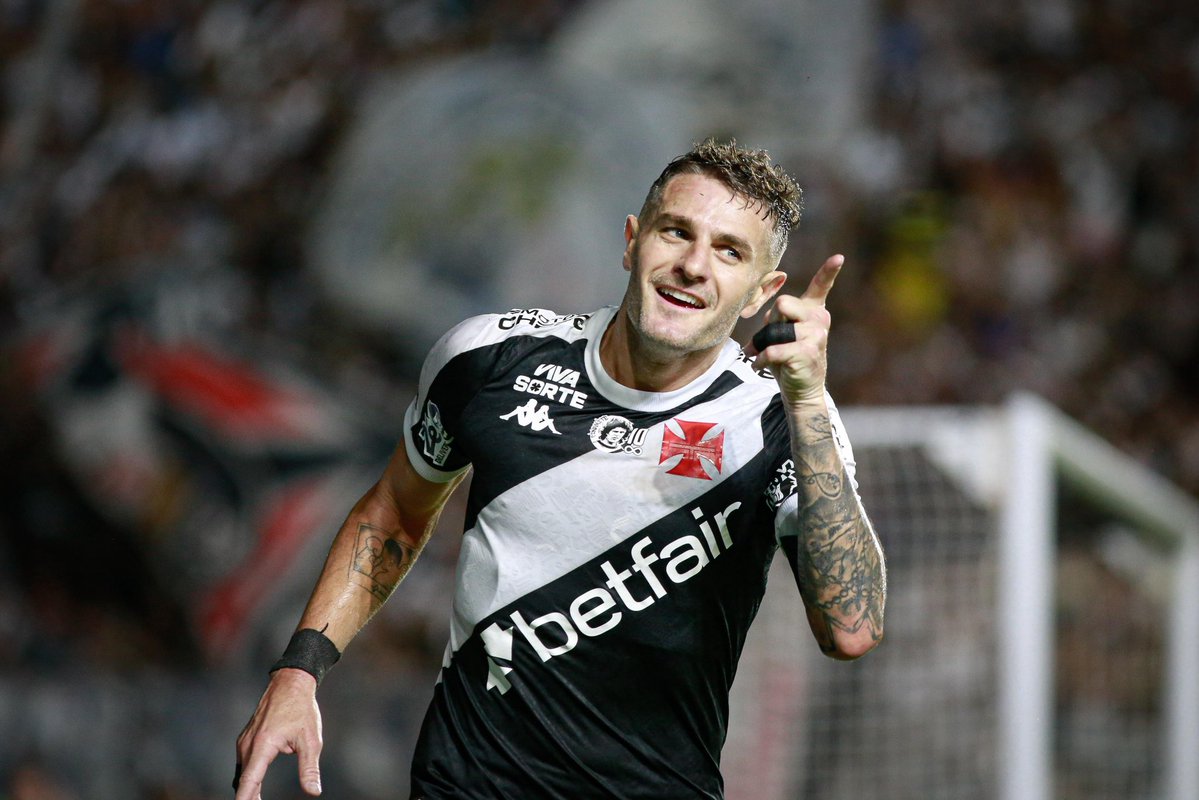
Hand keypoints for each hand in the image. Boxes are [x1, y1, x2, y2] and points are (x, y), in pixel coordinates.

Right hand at [234, 669, 323, 798]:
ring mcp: (245, 740)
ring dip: (248, 788)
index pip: (249, 780)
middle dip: (247, 797)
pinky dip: (248, 776)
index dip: (245, 799)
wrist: (290, 683)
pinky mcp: (246, 738)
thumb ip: (309, 768)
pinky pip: (244, 763)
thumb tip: (313, 791)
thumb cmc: (301, 709)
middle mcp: (249, 744)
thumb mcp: (311, 740)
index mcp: (263, 745)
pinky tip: (254, 786)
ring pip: (242, 772)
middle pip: (244, 780)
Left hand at [747, 254, 842, 407]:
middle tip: (773, 339)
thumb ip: (776, 318)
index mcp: (814, 311)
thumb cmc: (788, 359)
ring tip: (769, 354)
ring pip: (776, 327)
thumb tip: (753, 308)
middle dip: (770, 321)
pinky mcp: (807, 352)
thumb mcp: (783, 334)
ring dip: (764, 343)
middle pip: (782, 303)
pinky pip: (773, 349)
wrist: (801, 391)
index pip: (821, 287)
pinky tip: (762, 365)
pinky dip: (761, 359)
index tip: (839, 257)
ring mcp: (816, 335)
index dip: (828, 272)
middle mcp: (819, 320)